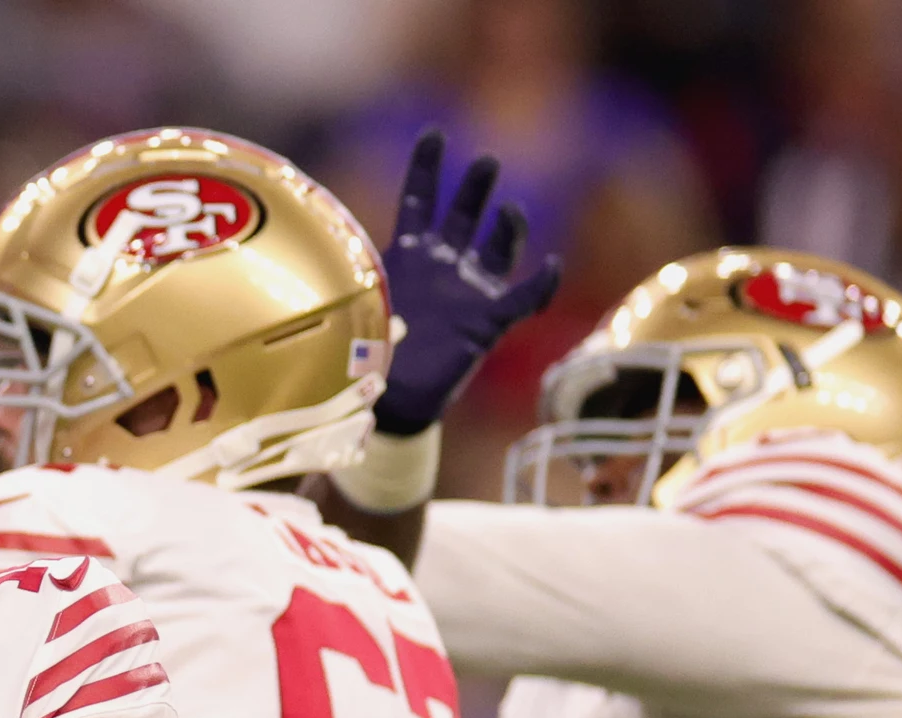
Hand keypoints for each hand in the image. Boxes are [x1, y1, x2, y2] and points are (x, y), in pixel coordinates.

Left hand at [374, 129, 561, 436]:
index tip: (434, 134)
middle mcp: (443, 265)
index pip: (418, 201)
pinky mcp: (488, 321)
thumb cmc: (369, 356)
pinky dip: (541, 283)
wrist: (392, 400)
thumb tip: (349, 291)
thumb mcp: (361, 312)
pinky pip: (524, 297)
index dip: (427, 169)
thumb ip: (365, 294)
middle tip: (486, 162)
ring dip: (507, 227)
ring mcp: (468, 291)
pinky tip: (553, 265)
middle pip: (463, 215)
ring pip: (497, 247)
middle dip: (475, 187)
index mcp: (409, 256)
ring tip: (507, 210)